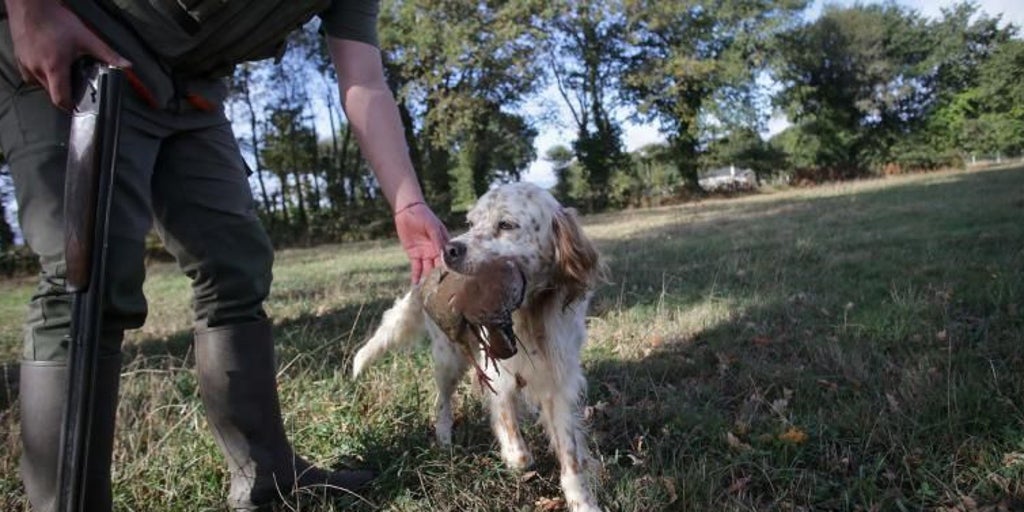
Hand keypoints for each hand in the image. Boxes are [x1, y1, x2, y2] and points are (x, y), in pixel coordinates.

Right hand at [5, 0, 129, 109]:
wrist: (31, 5)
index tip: (79, 106)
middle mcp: (37, 69)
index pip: (60, 99)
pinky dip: (41, 74)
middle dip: (65, 92)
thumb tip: (126, 65)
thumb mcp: (86, 38)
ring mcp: (25, 64)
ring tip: (64, 71)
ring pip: (40, 84)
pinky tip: (50, 64)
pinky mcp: (18, 58)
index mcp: (54, 67)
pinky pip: (30, 75)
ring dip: (53, 82)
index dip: (71, 106)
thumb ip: (107, 54)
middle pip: (52, 92)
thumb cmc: (56, 20)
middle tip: (76, 83)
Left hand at [393, 202, 447, 284]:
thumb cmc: (424, 216)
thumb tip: (444, 254)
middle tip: (439, 291)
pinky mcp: (414, 255)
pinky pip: (416, 268)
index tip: (451, 280)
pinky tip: (416, 285)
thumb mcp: (433, 227)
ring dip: (428, 280)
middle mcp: (436, 252)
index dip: (450, 269)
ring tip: (428, 292)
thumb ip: (438, 240)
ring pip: (428, 270)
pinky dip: (416, 276)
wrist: (408, 211)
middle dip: (439, 278)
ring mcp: (425, 254)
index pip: (448, 259)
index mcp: (444, 244)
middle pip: (439, 267)